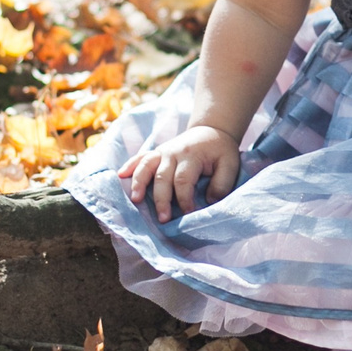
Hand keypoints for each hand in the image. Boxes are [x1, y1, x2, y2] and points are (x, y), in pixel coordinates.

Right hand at [119, 125, 240, 223]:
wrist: (212, 131)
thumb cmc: (221, 152)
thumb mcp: (230, 165)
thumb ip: (222, 184)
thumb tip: (208, 202)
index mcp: (192, 156)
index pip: (184, 180)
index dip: (184, 199)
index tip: (188, 214)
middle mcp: (174, 152)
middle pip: (163, 177)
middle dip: (162, 199)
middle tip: (163, 219)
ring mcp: (163, 151)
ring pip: (147, 166)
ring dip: (140, 183)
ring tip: (136, 200)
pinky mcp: (157, 152)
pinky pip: (141, 157)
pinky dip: (130, 165)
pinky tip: (121, 175)